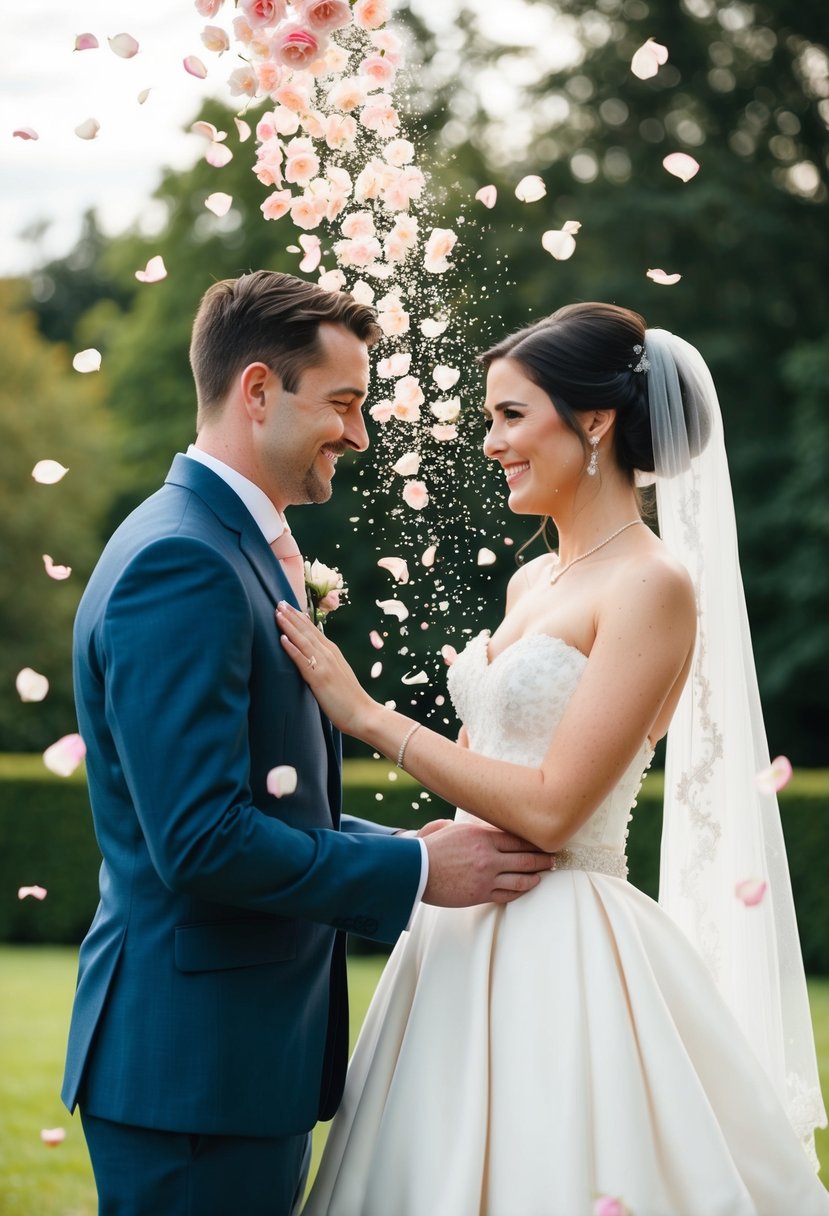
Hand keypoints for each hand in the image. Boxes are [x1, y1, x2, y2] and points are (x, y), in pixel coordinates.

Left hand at [276, 601, 375, 734]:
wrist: (363, 714)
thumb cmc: (348, 699)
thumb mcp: (336, 675)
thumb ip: (324, 664)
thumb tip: (311, 659)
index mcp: (333, 652)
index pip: (313, 630)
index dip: (299, 618)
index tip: (288, 606)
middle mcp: (329, 654)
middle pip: (307, 631)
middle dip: (292, 616)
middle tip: (278, 602)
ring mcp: (324, 664)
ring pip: (303, 640)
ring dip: (289, 626)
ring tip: (277, 613)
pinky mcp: (319, 678)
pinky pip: (302, 660)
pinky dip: (292, 648)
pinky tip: (282, 638)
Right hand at [421, 822, 554, 906]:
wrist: (414, 872)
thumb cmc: (429, 847)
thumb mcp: (449, 828)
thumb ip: (468, 827)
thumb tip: (473, 826)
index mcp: (482, 836)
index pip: (517, 838)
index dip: (534, 841)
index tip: (545, 840)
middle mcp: (488, 856)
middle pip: (525, 858)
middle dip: (543, 859)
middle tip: (555, 858)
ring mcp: (486, 877)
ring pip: (521, 878)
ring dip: (537, 876)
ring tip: (545, 874)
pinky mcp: (480, 894)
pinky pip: (508, 894)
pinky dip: (520, 890)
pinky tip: (528, 887)